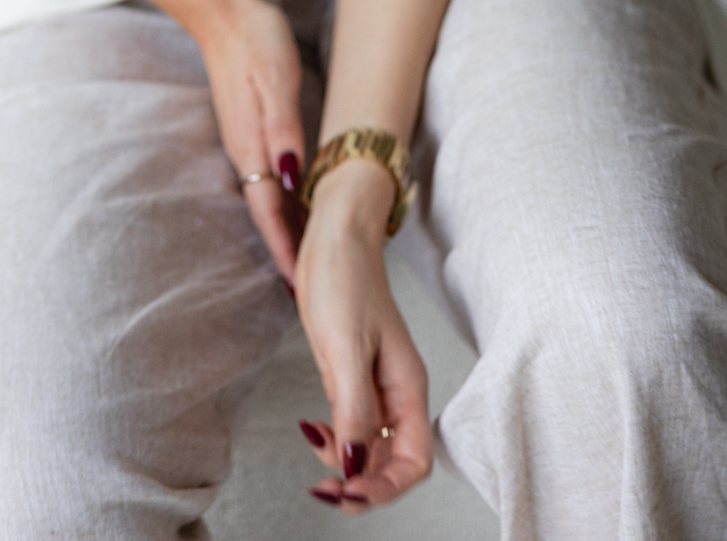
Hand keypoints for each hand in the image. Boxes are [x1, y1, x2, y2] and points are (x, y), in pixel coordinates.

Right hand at [192, 0, 307, 283]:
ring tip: (307, 258)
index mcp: (252, 144)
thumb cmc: (254, 38)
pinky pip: (267, 175)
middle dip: (286, 251)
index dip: (286, 250)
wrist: (221, 10)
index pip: (270, 212)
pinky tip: (297, 202)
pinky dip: (284, 199)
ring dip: (286, 228)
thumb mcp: (277, 79)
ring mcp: (245, 138)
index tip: (300, 288)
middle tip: (309, 290)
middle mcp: (245, 149)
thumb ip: (283, 129)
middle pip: (268, 212)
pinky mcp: (249, 126)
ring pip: (268, 196)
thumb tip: (292, 178)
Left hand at [295, 160, 432, 511]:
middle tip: (325, 492)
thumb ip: (353, 408)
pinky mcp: (349, 375)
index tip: (351, 488)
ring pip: (368, 448)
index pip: (415, 460)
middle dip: (363, 485)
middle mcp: (395, 392)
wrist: (332, 234)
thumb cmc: (344, 277)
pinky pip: (349, 425)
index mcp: (407, 386)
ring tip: (314, 459)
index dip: (387, 485)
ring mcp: (372, 385)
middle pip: (392, 462)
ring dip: (344, 466)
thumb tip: (354, 465)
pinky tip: (310, 432)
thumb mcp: (345, 346)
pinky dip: (332, 440)